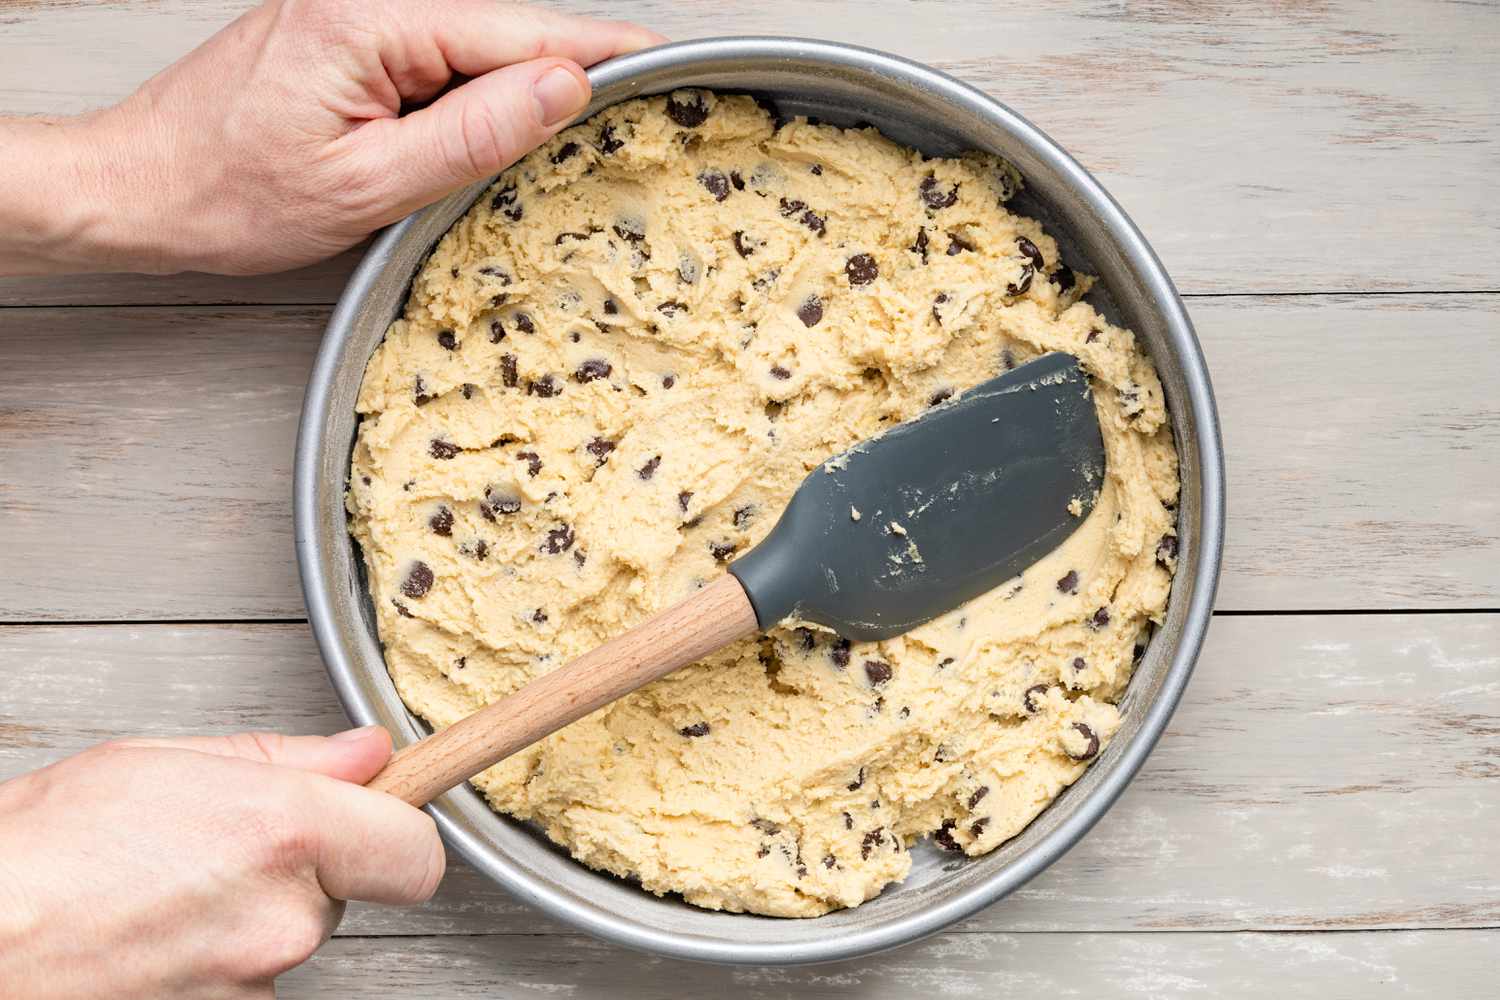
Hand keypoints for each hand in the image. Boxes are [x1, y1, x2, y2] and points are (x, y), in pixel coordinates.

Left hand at [0, 0, 662, 275]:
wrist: (139, 189)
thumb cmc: (227, 193)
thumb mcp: (366, 182)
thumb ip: (473, 132)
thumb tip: (562, 86)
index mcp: (370, 19)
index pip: (520, 29)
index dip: (603, 51)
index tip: (669, 60)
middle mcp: (365, 1)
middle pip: (504, 32)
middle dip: (575, 69)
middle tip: (649, 101)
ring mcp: (355, 18)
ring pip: (474, 50)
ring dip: (528, 88)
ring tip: (592, 124)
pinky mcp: (348, 44)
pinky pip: (438, 62)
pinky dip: (480, 96)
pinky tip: (509, 128)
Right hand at [0, 726, 442, 997]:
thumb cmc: (42, 850)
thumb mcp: (170, 761)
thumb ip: (290, 759)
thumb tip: (367, 755)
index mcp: (284, 832)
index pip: (416, 852)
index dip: (403, 831)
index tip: (388, 817)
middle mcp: (281, 918)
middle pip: (347, 892)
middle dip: (305, 867)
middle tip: (225, 846)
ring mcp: (252, 982)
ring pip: (289, 937)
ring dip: (251, 915)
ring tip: (167, 891)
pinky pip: (248, 980)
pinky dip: (215, 959)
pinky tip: (156, 933)